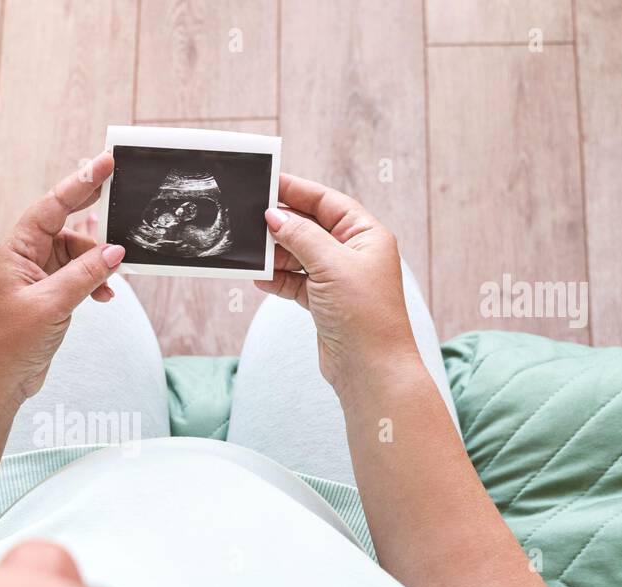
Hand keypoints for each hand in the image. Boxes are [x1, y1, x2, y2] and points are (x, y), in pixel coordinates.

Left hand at [0, 152, 124, 410]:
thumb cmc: (9, 343)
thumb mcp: (51, 305)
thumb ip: (84, 275)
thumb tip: (114, 251)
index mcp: (18, 249)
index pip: (53, 206)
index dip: (80, 183)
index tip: (105, 163)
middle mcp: (27, 256)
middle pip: (66, 224)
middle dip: (93, 214)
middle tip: (121, 191)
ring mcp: (39, 276)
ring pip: (78, 254)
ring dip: (97, 264)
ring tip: (109, 284)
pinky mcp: (50, 296)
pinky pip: (79, 276)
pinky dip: (94, 283)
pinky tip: (104, 297)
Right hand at [257, 175, 419, 398]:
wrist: (371, 368)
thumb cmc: (364, 314)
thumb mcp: (331, 265)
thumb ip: (301, 237)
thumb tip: (275, 216)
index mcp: (366, 235)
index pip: (327, 202)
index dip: (298, 190)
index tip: (269, 182)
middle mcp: (353, 254)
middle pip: (311, 227)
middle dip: (282, 225)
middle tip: (251, 218)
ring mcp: (338, 279)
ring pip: (300, 256)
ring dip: (276, 255)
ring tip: (252, 252)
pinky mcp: (324, 303)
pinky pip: (295, 282)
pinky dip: (278, 280)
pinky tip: (259, 279)